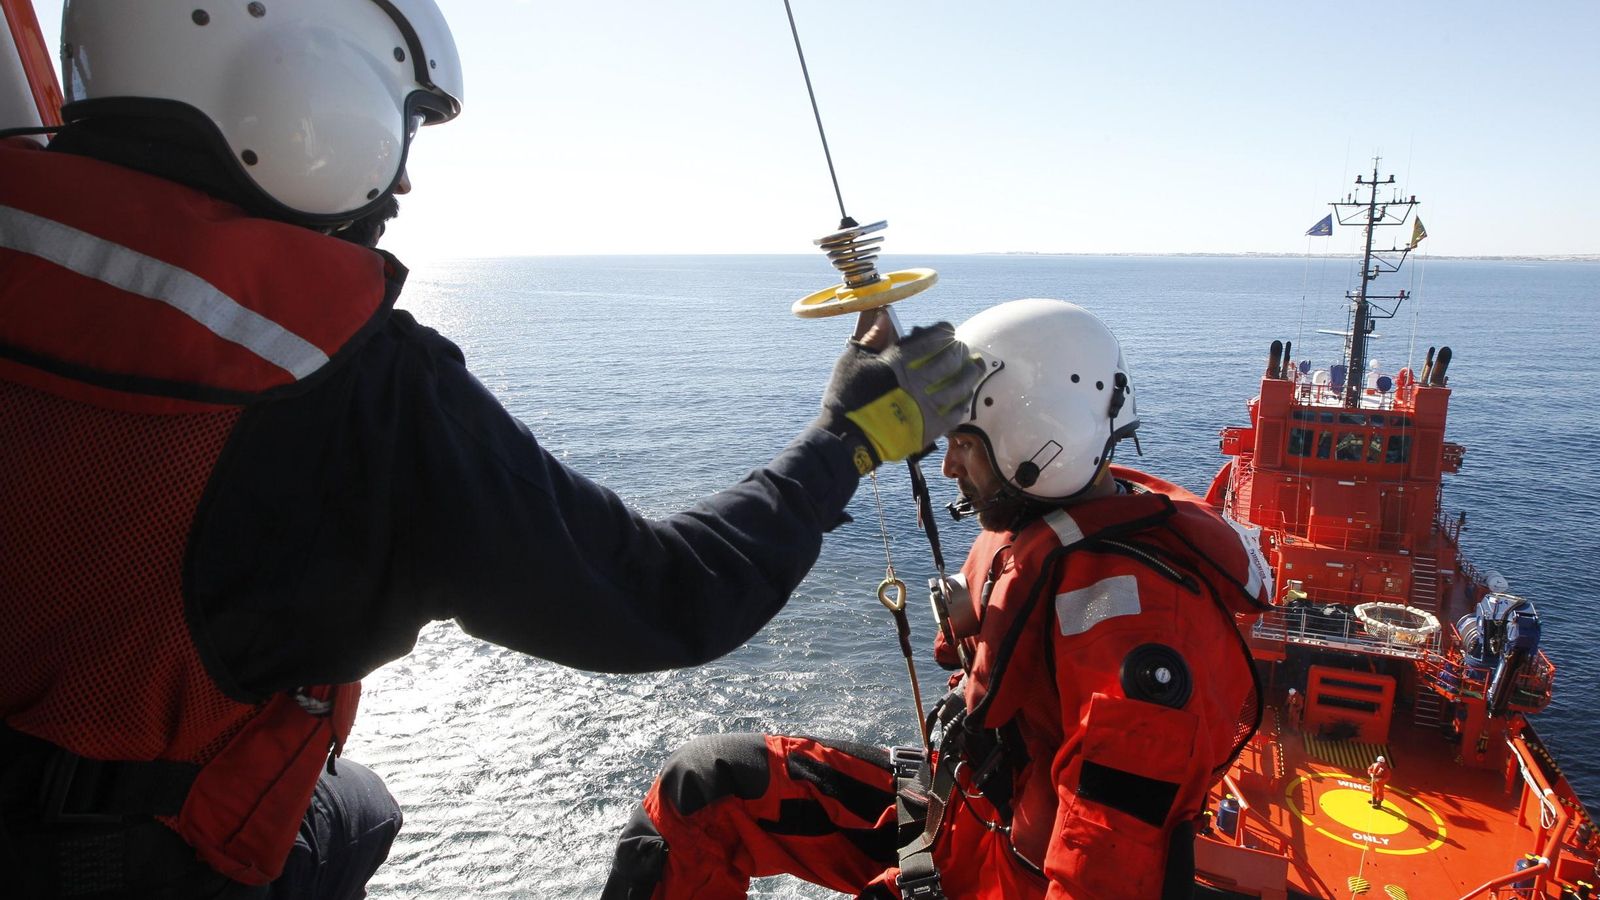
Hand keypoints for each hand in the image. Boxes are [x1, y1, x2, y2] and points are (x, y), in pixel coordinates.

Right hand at [815, 320, 982, 473]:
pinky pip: (954, 414)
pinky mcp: (929, 428)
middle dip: (959, 350)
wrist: (846, 437)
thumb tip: (884, 316)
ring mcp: (926, 406)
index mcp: (899, 361)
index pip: (931, 339)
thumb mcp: (852, 360)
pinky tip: (965, 397)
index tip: (948, 329)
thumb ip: (872, 338)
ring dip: (971, 374)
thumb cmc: (845, 397)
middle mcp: (917, 381)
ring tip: (976, 367)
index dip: (943, 331)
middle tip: (963, 348)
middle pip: (950, 360)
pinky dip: (963, 403)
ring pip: (959, 386)